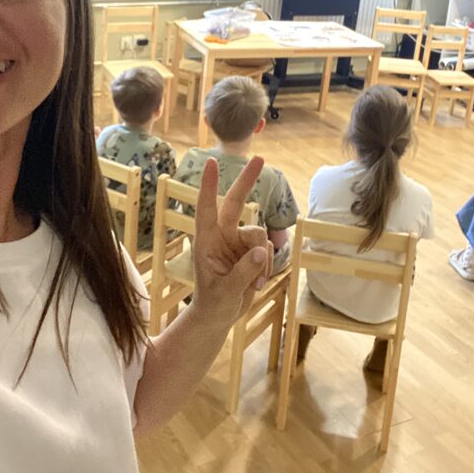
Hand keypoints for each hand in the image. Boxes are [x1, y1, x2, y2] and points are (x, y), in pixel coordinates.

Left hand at [190, 156, 272, 330]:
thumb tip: (261, 250)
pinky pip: (267, 250)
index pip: (206, 208)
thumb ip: (243, 271)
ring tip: (254, 284)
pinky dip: (266, 267)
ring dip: (262, 260)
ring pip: (260, 235)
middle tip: (259, 157)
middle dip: (247, 180)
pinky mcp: (252, 252)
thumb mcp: (225, 291)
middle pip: (236, 202)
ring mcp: (238, 243)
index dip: (209, 186)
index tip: (211, 163)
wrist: (219, 316)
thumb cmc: (213, 303)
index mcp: (206, 241)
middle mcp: (222, 236)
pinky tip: (257, 284)